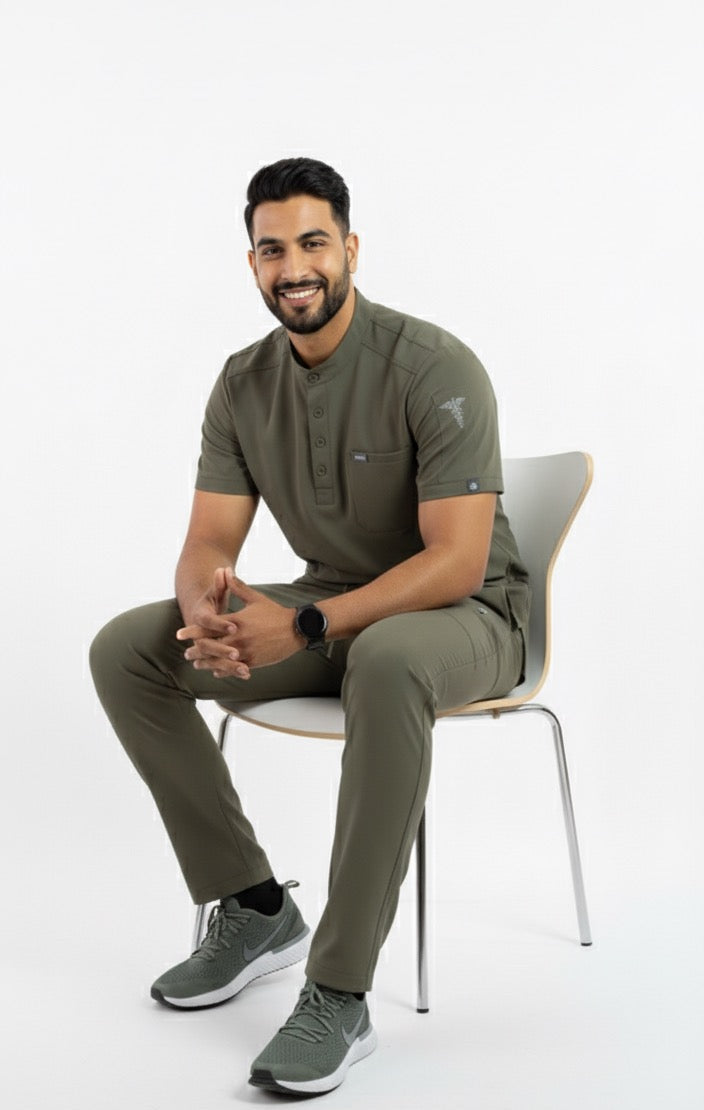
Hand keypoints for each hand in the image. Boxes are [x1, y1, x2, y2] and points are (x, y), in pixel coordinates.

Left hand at [178, 569, 300, 678]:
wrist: (296, 629)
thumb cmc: (274, 612)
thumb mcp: (255, 598)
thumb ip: (237, 587)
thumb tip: (225, 571)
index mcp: (236, 622)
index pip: (209, 627)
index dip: (193, 631)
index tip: (179, 634)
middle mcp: (239, 638)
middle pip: (211, 646)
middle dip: (197, 650)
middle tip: (186, 653)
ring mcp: (246, 652)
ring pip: (220, 660)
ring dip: (207, 663)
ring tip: (197, 664)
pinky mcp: (254, 662)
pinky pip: (234, 668)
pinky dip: (223, 670)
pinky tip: (216, 671)